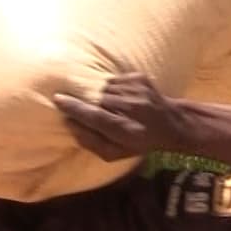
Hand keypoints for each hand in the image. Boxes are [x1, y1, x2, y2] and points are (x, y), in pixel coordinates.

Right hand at [52, 73, 192, 160]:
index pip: (95, 116)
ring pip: (104, 87)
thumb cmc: (139, 141)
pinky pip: (113, 80)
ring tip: (110, 104)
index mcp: (126, 131)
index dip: (75, 108)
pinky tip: (122, 97)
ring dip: (100, 94)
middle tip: (85, 105)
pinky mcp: (140, 78)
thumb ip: (90, 142)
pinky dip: (111, 87)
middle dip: (86, 100)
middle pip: (97, 99)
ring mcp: (138, 91)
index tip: (58, 99)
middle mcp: (133, 108)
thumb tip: (69, 123)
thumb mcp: (115, 152)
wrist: (172, 124)